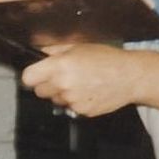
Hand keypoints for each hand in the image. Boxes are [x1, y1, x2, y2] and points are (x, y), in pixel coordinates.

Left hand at [20, 44, 141, 117]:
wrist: (129, 76)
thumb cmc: (106, 58)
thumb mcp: (79, 47)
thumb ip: (55, 50)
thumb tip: (40, 53)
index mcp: (59, 66)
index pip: (28, 78)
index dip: (32, 76)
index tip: (36, 74)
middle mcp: (63, 85)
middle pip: (39, 92)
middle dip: (46, 85)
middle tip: (61, 77)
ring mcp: (72, 101)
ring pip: (55, 100)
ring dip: (61, 94)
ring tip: (79, 83)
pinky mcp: (82, 111)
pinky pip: (70, 107)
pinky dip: (75, 101)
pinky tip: (88, 91)